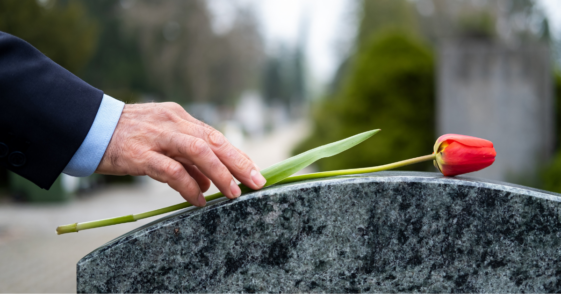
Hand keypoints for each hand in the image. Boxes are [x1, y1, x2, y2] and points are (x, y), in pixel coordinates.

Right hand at [95, 102, 266, 206]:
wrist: (87, 127)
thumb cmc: (127, 137)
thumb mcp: (161, 140)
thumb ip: (186, 159)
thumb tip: (210, 183)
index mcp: (179, 117)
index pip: (215, 136)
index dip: (238, 155)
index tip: (255, 171)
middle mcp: (172, 123)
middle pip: (214, 141)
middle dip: (239, 162)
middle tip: (256, 182)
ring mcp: (157, 137)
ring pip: (198, 151)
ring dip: (220, 173)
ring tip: (232, 193)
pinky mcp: (139, 154)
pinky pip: (171, 171)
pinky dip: (189, 186)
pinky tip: (198, 200)